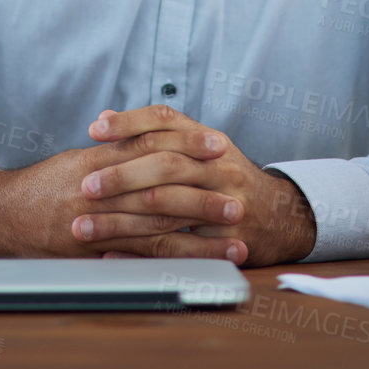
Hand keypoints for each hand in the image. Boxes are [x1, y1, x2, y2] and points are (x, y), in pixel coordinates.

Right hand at [0, 124, 231, 257]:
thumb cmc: (42, 186)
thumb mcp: (77, 159)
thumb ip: (114, 150)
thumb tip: (152, 138)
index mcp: (98, 159)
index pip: (149, 142)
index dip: (187, 142)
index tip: (219, 144)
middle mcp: (98, 187)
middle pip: (159, 183)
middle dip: (203, 189)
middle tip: (238, 192)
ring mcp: (95, 219)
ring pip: (155, 224)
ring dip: (200, 231)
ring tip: (235, 235)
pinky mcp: (92, 249)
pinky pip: (138, 254)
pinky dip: (173, 259)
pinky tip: (198, 262)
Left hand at [80, 105, 316, 266]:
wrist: (284, 215)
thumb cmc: (226, 178)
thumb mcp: (199, 146)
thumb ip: (154, 131)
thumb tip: (103, 116)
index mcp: (207, 139)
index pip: (164, 120)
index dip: (128, 123)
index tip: (93, 130)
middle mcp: (219, 165)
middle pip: (165, 162)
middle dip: (121, 175)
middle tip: (86, 186)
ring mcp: (226, 201)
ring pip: (168, 206)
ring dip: (121, 219)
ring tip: (84, 227)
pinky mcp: (227, 240)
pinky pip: (178, 248)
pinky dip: (141, 252)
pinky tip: (111, 253)